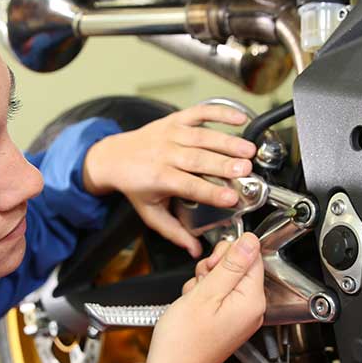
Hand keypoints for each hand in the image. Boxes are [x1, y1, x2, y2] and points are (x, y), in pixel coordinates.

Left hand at [82, 104, 254, 257]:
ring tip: (248, 150)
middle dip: (224, 163)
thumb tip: (195, 250)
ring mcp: (170, 134)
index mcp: (159, 177)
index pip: (189, 185)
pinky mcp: (175, 120)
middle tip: (246, 170)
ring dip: (227, 142)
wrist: (113, 157)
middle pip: (198, 158)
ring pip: (202, 136)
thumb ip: (174, 232)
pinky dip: (220, 112)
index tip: (231, 198)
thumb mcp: (150, 213)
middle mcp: (164, 153)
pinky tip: (239, 119)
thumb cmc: (135, 185)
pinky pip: (199, 112)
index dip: (211, 191)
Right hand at [135, 233, 265, 362]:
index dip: (228, 253)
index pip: (252, 257)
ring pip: (223, 280)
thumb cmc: (184, 342)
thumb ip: (231, 265)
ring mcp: (238, 317)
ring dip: (203, 283)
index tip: (211, 265)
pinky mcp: (226, 321)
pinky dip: (200, 296)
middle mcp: (251, 309)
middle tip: (199, 284)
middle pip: (238, 267)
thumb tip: (250, 241)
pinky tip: (191, 308)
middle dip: (213, 269)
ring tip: (192, 300)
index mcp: (252, 301)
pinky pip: (216, 296)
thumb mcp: (206, 293)